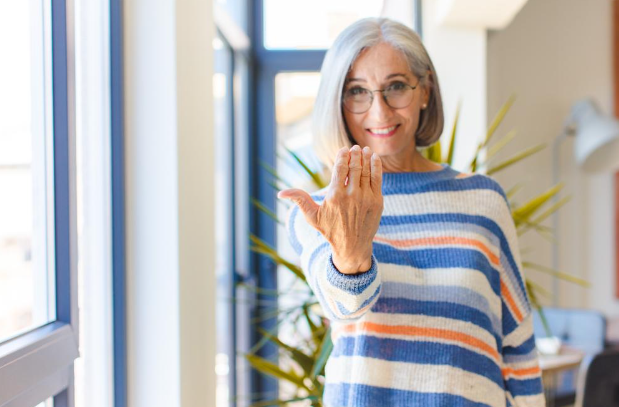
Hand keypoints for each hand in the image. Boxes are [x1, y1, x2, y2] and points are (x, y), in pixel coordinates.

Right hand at [278, 145, 382, 273]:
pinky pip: (377, 178)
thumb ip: (299, 200)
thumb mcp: (312, 216)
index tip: (343, 150)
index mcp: (334, 196)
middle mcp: (351, 195)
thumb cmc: (330, 230)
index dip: (342, 156)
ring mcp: (366, 198)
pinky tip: (373, 157)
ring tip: (363, 149)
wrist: (352, 247)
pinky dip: (376, 165)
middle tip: (354, 148)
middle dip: (354, 154)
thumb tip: (280, 193)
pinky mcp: (377, 201)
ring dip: (365, 157)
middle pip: (354, 167)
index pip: (340, 168)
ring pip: (366, 170)